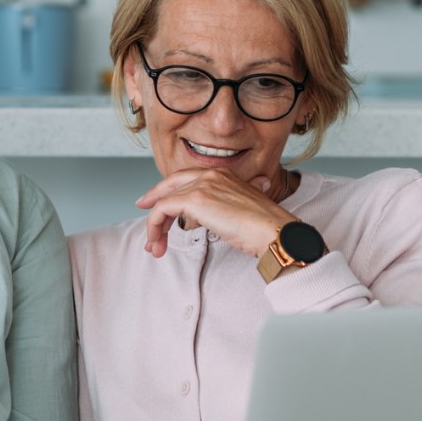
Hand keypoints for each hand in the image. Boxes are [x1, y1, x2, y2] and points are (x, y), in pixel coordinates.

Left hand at [137, 168, 297, 258]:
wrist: (273, 232)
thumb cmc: (264, 227)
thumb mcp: (241, 209)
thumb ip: (227, 204)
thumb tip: (220, 213)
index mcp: (221, 173)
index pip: (185, 179)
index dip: (166, 192)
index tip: (155, 206)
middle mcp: (210, 173)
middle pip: (170, 187)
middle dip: (154, 205)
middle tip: (148, 226)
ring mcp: (201, 185)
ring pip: (163, 201)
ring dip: (155, 226)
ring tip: (155, 247)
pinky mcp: (194, 199)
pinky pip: (162, 209)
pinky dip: (155, 226)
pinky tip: (158, 242)